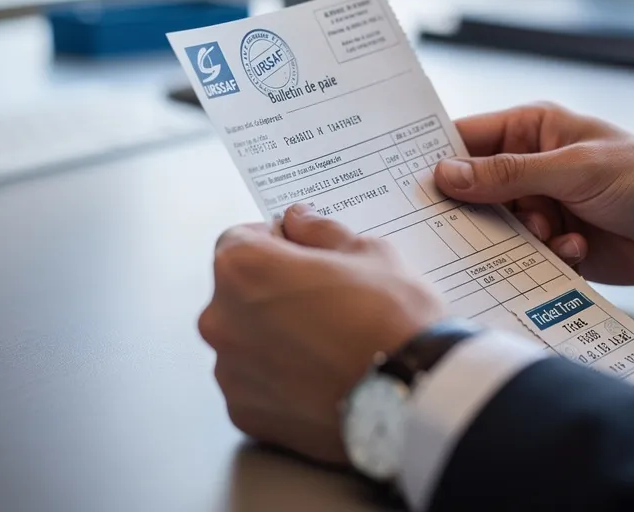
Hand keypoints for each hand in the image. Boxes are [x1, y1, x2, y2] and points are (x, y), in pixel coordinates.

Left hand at [200, 204, 444, 463]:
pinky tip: (319, 376)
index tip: (304, 257)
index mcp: (243, 268)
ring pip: (244, 341)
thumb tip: (299, 221)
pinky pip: (254, 384)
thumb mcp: (366, 251)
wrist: (412, 393)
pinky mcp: (244, 412)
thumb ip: (320, 230)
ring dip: (272, 338)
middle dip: (272, 293)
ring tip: (326, 345)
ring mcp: (229, 371)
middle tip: (324, 302)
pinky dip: (277, 380)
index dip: (276, 244)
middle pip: (238, 294)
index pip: (240, 240)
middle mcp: (221, 319)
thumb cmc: (391, 317)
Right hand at [433, 102, 633, 284]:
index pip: (466, 140)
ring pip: (497, 229)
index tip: (406, 184)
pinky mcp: (557, 246)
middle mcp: (531, 169)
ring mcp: (543, 208)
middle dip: (475, 211)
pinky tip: (577, 250)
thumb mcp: (575, 169)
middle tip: (470, 225)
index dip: (435, 159)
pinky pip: (525, 257)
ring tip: (554, 235)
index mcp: (531, 131)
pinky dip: (547, 257)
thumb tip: (445, 175)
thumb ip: (508, 175)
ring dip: (520, 238)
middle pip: (474, 191)